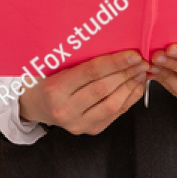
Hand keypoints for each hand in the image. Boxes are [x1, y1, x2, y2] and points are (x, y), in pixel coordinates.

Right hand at [17, 50, 145, 135]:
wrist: (34, 104)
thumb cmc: (44, 78)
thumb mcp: (54, 65)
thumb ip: (80, 59)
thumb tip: (115, 46)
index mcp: (55, 89)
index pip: (91, 73)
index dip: (115, 62)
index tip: (133, 53)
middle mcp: (65, 110)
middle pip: (104, 89)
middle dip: (127, 73)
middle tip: (142, 61)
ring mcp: (78, 124)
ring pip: (113, 104)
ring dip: (131, 86)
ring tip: (141, 72)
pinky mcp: (89, 130)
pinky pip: (115, 114)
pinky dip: (129, 98)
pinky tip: (136, 85)